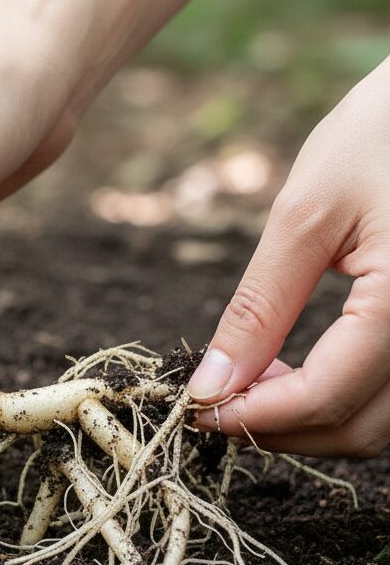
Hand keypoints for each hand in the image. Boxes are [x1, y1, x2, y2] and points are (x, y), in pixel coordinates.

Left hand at [190, 57, 389, 457]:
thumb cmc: (380, 135)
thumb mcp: (307, 215)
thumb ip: (260, 306)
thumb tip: (212, 381)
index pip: (326, 398)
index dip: (252, 416)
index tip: (193, 408)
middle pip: (359, 430)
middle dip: (278, 428)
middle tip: (212, 400)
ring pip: (380, 424)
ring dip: (309, 420)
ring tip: (247, 383)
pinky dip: (341, 397)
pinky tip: (293, 370)